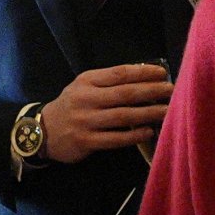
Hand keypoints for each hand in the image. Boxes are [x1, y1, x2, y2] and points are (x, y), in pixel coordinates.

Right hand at [40, 65, 172, 163]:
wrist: (43, 131)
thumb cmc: (72, 106)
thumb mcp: (84, 87)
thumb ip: (107, 82)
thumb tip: (143, 77)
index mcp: (87, 81)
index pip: (119, 73)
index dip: (142, 72)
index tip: (162, 73)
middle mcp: (86, 99)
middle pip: (124, 93)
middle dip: (151, 91)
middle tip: (171, 91)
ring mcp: (86, 121)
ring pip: (123, 116)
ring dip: (148, 113)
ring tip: (168, 111)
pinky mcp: (87, 141)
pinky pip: (115, 138)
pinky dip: (134, 135)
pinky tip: (149, 131)